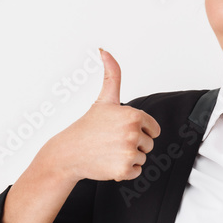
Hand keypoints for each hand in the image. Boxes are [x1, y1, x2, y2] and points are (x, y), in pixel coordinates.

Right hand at [43, 49, 160, 182]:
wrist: (68, 153)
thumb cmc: (87, 127)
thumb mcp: (104, 100)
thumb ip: (112, 74)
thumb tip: (104, 51)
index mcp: (134, 116)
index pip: (153, 129)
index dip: (139, 130)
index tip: (121, 129)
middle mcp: (133, 133)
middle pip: (148, 144)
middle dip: (133, 144)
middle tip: (112, 141)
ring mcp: (129, 153)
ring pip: (143, 157)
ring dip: (128, 157)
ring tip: (109, 150)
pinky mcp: (124, 170)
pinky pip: (137, 171)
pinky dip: (125, 170)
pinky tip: (109, 162)